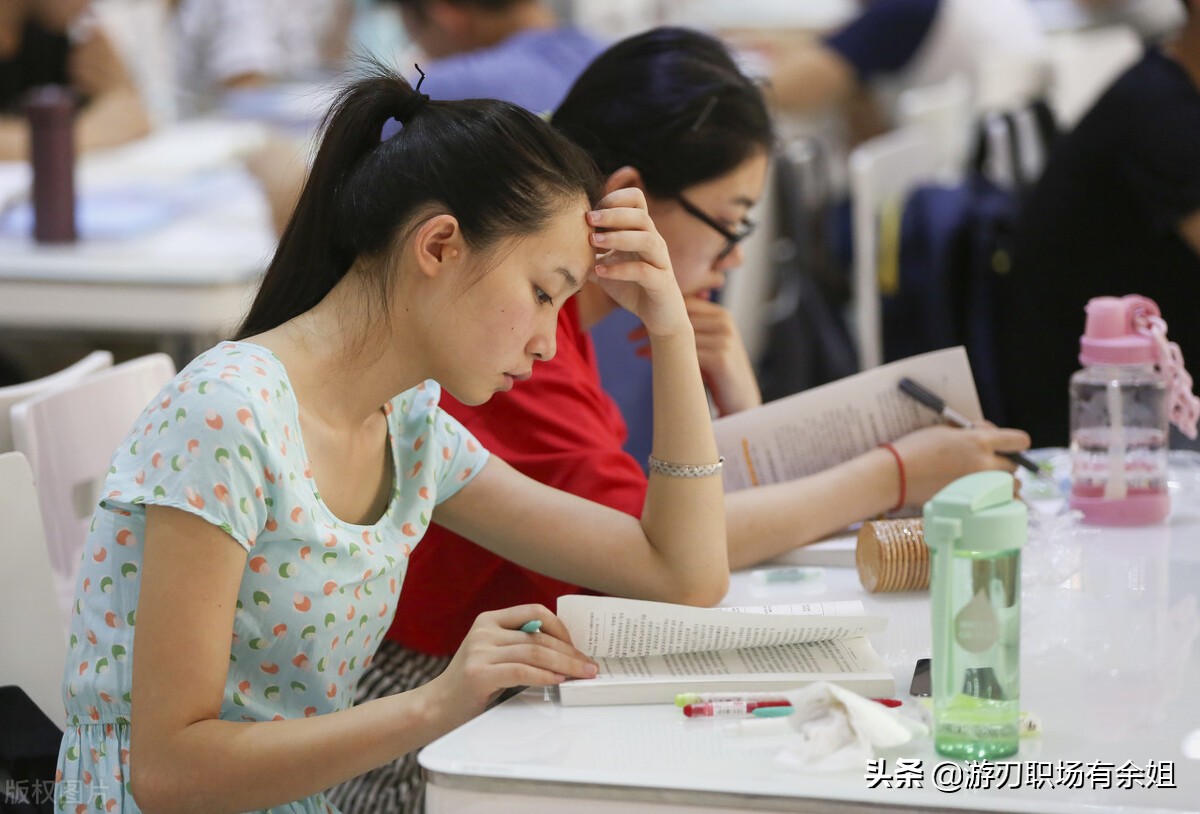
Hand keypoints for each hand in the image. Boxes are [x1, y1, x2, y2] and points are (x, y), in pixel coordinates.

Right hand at [421, 605, 597, 727]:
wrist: (437, 707)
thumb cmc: (472, 684)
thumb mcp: (494, 655)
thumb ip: (520, 646)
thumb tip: (564, 650)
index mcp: (490, 619)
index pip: (534, 611)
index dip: (560, 627)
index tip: (576, 647)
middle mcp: (485, 630)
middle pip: (538, 636)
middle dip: (570, 652)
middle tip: (589, 666)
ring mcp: (480, 651)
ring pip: (534, 652)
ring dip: (564, 665)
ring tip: (581, 675)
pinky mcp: (479, 673)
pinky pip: (521, 671)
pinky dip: (544, 676)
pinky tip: (558, 681)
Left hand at [588, 188, 688, 338]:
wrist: (659, 315)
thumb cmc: (632, 287)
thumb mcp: (607, 267)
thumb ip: (589, 255)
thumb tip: (560, 245)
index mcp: (642, 232)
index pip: (636, 199)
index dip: (614, 199)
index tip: (591, 212)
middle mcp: (654, 241)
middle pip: (640, 215)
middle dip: (612, 214)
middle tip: (588, 218)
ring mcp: (660, 261)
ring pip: (646, 239)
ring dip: (617, 237)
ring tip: (593, 242)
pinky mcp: (661, 282)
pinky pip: (643, 271)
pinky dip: (620, 269)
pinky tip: (600, 271)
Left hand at [627, 297, 761, 415]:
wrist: (741, 400)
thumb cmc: (719, 373)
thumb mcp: (707, 345)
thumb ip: (692, 330)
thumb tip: (657, 322)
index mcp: (722, 316)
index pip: (686, 304)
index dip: (660, 311)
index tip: (638, 321)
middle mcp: (725, 324)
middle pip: (681, 318)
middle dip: (653, 326)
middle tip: (630, 336)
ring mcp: (724, 340)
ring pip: (680, 336)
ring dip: (654, 342)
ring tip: (635, 349)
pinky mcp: (721, 359)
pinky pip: (685, 354)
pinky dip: (663, 356)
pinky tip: (647, 358)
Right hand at [890, 423, 1031, 506]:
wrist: (896, 475)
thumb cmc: (915, 450)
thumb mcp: (944, 432)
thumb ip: (969, 435)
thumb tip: (984, 436)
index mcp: (979, 441)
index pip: (1017, 440)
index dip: (1018, 442)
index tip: (1014, 445)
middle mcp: (985, 464)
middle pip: (1014, 466)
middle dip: (1007, 463)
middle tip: (994, 463)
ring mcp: (980, 486)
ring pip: (1012, 487)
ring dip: (1006, 484)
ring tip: (993, 484)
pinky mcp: (973, 503)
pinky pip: (999, 504)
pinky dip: (1000, 502)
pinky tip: (991, 500)